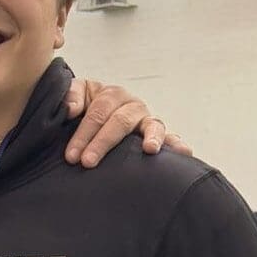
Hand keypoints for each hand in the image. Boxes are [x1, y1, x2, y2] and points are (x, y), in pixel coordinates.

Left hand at [63, 78, 192, 166]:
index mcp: (111, 95)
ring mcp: (146, 120)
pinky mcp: (156, 134)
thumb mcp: (75, 95)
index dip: (84, 134)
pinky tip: (184, 152)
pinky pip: (170, 137)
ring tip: (150, 149)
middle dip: (103, 142)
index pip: (97, 113)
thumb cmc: (83, 107)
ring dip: (152, 137)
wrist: (92, 113)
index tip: (72, 156)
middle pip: (120, 121)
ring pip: (152, 125)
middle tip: (88, 162)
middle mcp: (132, 105)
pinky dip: (177, 144)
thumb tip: (71, 109)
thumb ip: (71, 96)